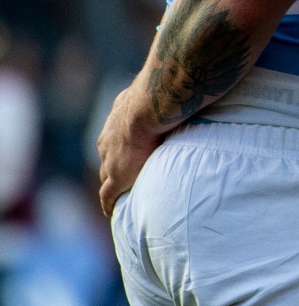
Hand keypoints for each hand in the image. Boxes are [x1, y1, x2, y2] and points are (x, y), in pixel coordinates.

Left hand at [96, 88, 162, 215]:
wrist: (149, 108)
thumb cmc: (159, 99)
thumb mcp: (154, 97)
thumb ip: (161, 101)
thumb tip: (183, 94)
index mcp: (118, 123)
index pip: (116, 141)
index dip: (121, 150)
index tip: (127, 156)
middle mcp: (109, 142)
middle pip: (108, 159)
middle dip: (113, 166)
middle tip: (123, 176)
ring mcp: (110, 160)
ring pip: (107, 176)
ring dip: (112, 184)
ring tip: (120, 194)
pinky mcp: (116, 177)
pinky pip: (108, 195)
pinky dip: (109, 203)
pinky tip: (112, 211)